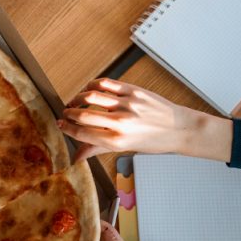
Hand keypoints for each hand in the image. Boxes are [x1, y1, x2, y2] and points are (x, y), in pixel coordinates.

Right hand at [58, 78, 231, 162]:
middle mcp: (121, 123)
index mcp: (117, 141)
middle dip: (69, 113)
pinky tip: (89, 89)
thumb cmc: (154, 141)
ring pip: (92, 96)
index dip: (67, 128)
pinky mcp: (134, 91)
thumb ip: (98, 149)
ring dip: (78, 97)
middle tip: (65, 113)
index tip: (60, 124)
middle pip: (83, 114)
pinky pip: (106, 84)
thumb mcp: (125, 149)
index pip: (83, 133)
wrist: (180, 128)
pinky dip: (93, 85)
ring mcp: (127, 105)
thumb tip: (77, 156)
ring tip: (75, 101)